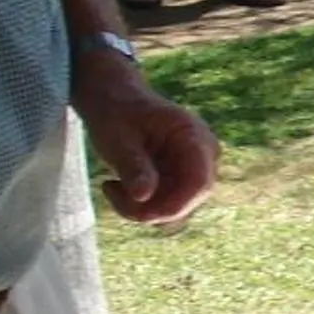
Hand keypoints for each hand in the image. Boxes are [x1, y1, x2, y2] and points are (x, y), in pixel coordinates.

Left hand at [73, 67, 219, 223]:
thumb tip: (143, 197)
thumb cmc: (115, 112)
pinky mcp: (182, 178)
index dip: (174, 205)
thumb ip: (133, 166)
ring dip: (143, 208)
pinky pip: (168, 203)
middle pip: (189, 199)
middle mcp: (203, 155)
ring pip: (178, 207)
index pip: (199, 183)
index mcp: (194, 137)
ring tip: (110, 187)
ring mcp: (195, 167)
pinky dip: (141, 204)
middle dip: (151, 208)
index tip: (138, 214)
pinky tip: (117, 186)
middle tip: (109, 191)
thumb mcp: (117, 138)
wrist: (114, 99)